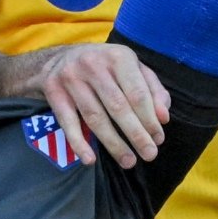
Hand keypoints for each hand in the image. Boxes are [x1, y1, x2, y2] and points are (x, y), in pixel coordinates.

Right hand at [40, 43, 170, 168]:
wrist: (60, 58)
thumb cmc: (106, 67)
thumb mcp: (133, 68)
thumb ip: (153, 90)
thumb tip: (163, 118)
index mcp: (118, 56)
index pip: (137, 93)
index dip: (150, 119)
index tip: (159, 139)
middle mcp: (94, 64)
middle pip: (118, 106)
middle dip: (136, 134)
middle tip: (149, 155)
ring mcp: (71, 77)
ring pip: (95, 117)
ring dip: (113, 143)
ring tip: (128, 161)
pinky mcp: (54, 91)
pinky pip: (68, 122)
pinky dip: (78, 143)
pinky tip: (90, 159)